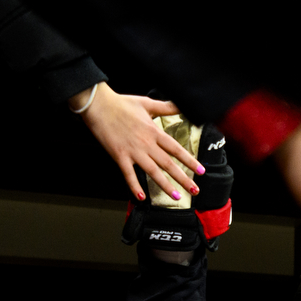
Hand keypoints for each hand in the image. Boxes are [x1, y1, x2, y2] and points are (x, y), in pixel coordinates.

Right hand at [72, 83, 205, 200]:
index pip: (176, 149)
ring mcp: (133, 152)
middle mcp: (146, 144)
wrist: (99, 105)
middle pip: (169, 164)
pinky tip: (141, 197)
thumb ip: (166, 107)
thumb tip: (181, 104)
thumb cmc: (122, 103)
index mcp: (154, 131)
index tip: (201, 171)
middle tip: (195, 190)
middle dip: (183, 178)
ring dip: (165, 185)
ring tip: (176, 196)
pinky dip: (135, 187)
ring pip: (153, 172)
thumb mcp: (147, 103)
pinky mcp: (119, 156)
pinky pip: (128, 175)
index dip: (190, 160)